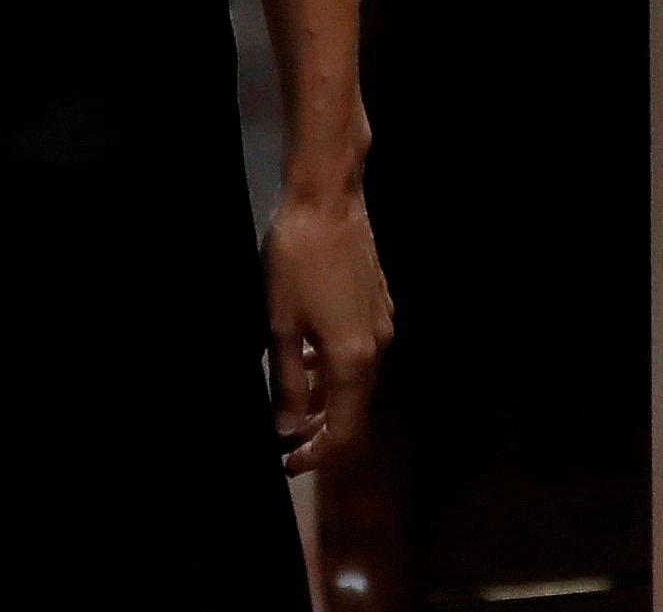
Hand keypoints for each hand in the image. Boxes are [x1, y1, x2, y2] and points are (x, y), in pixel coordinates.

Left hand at [266, 187, 392, 474]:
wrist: (327, 199)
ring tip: (291, 404)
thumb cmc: (297, 261)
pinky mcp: (377, 304)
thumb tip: (288, 425)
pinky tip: (308, 360)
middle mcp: (377, 348)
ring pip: (354, 379)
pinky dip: (333, 368)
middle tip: (285, 439)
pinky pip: (357, 353)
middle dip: (319, 429)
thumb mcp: (280, 325)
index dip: (315, 452)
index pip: (341, 428)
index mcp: (353, 360)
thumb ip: (287, 382)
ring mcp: (381, 324)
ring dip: (325, 398)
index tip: (287, 463)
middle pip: (352, 408)